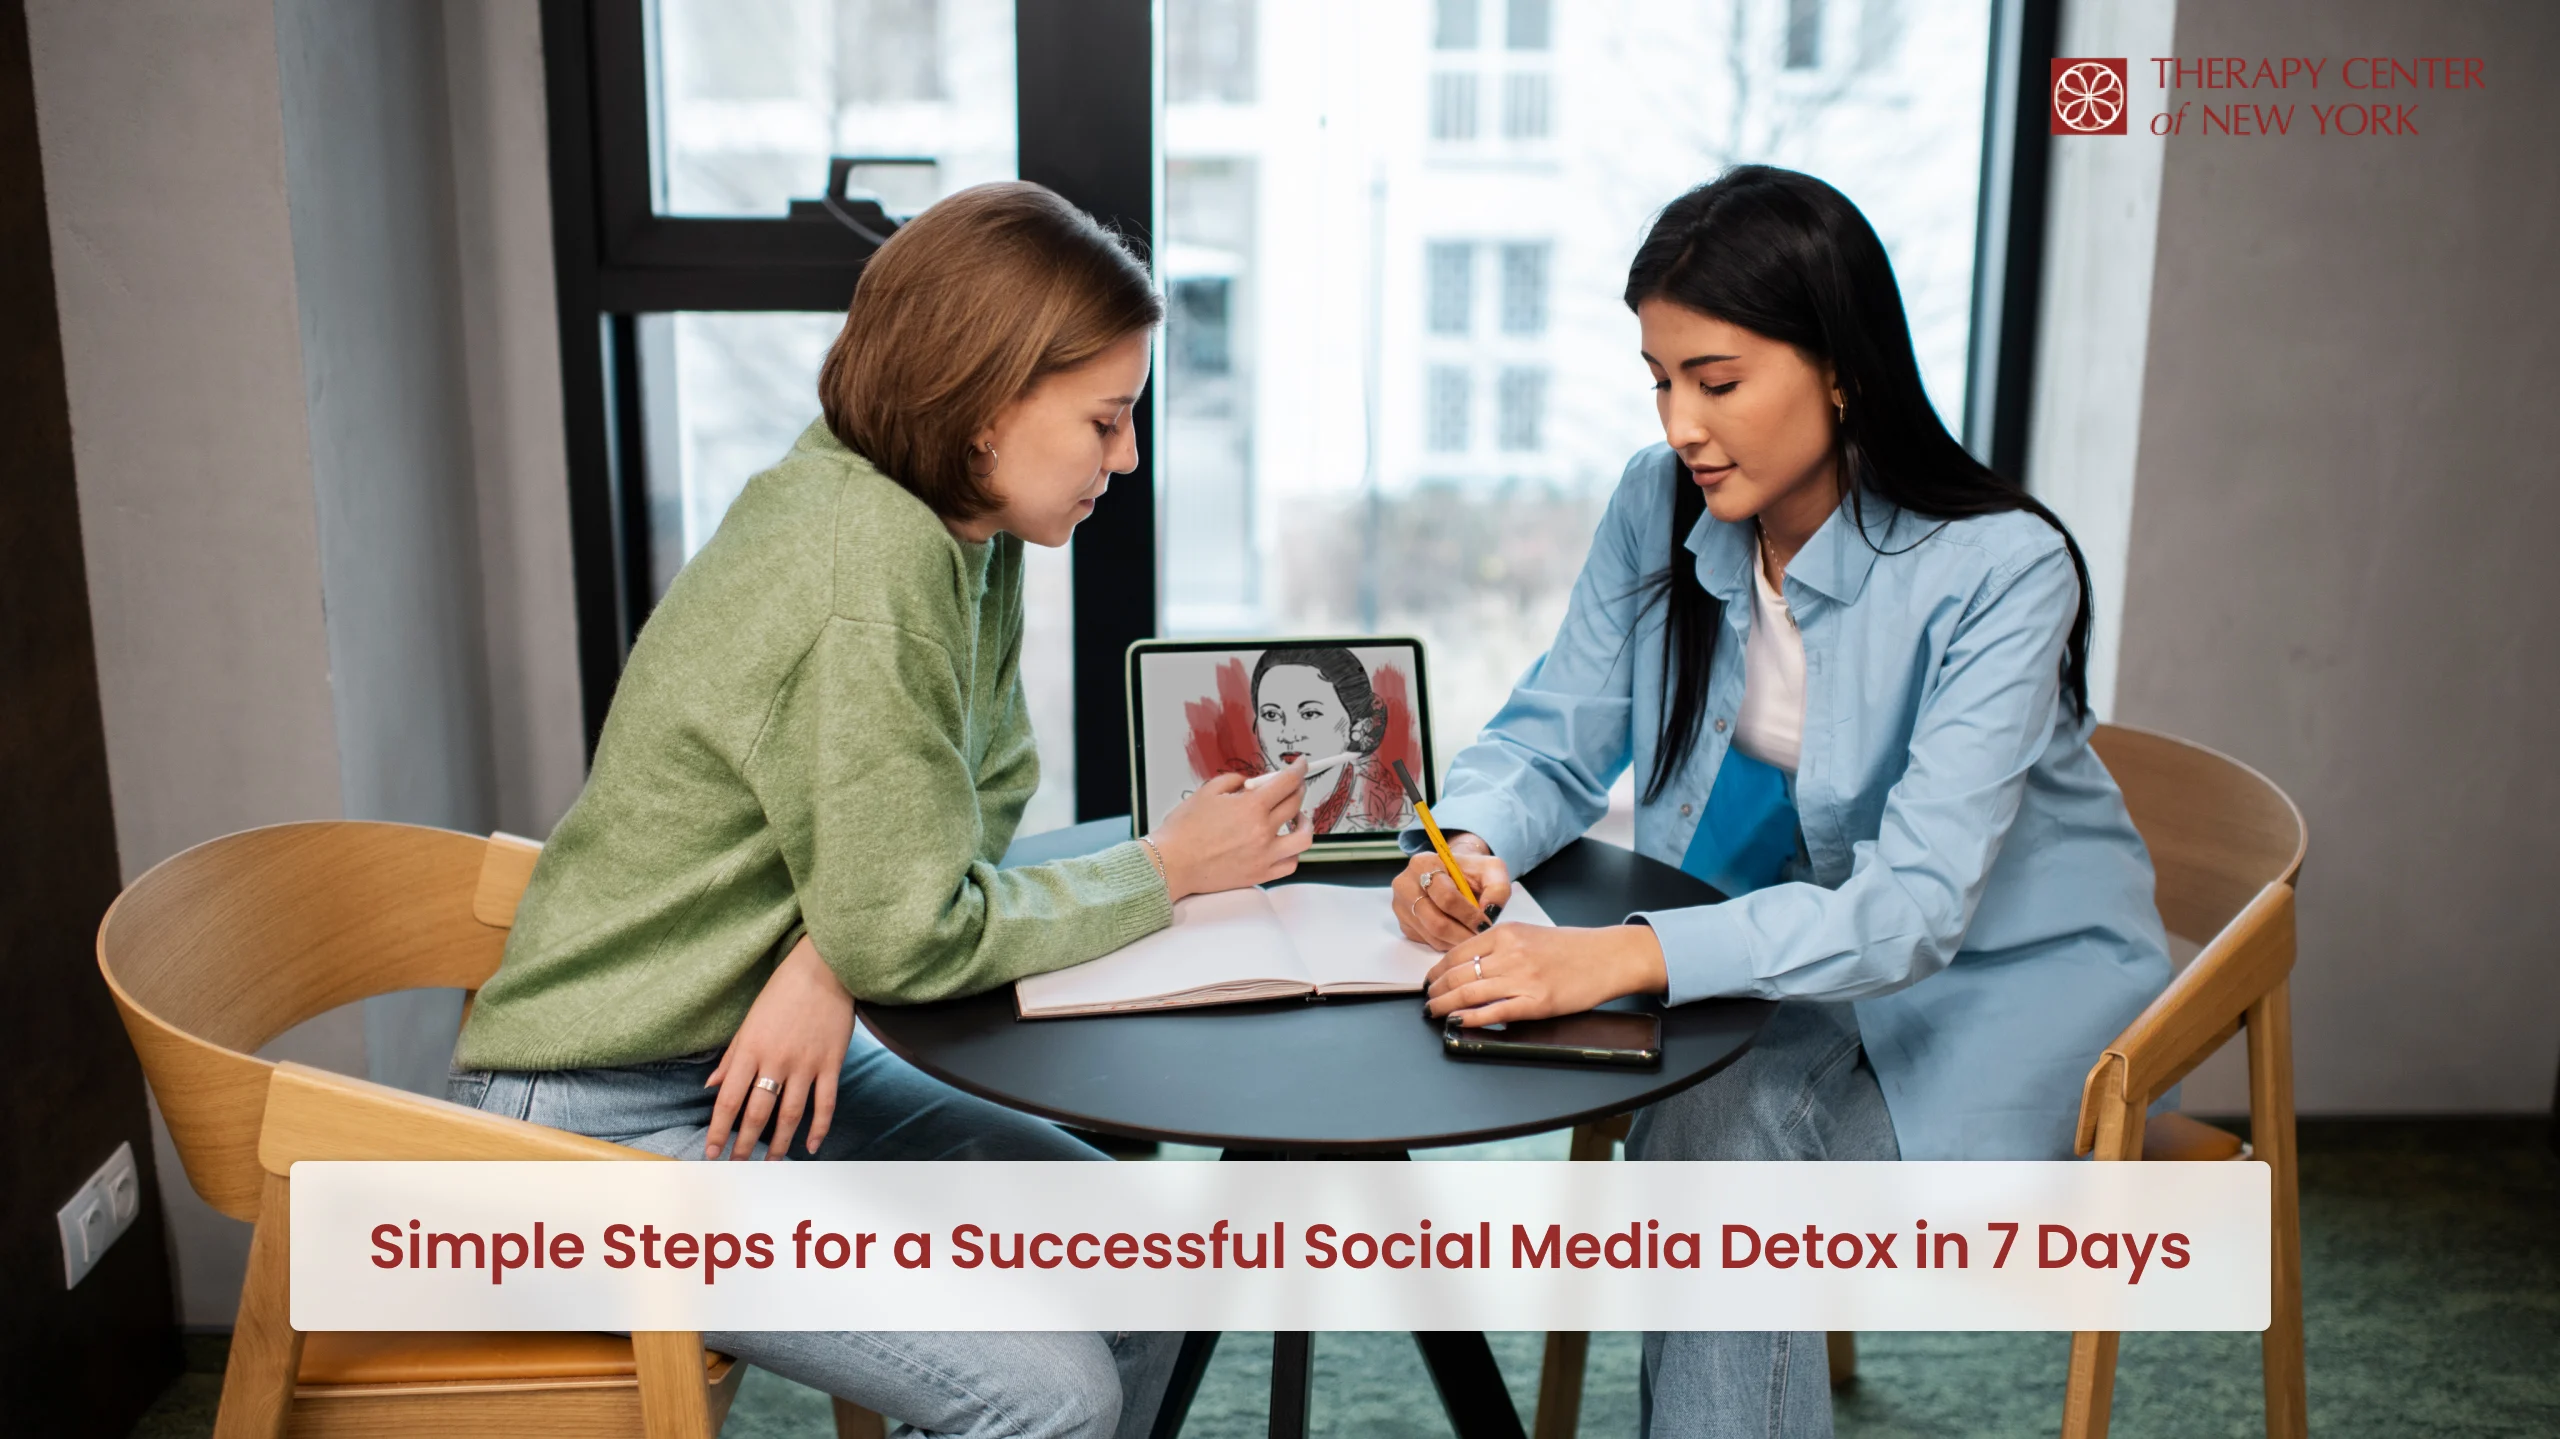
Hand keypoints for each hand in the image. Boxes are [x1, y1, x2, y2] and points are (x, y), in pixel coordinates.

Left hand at [704, 934, 852, 1159]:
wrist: (824, 969)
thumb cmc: (782, 992)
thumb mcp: (749, 1021)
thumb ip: (731, 1057)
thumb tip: (711, 1086)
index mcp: (750, 1049)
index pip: (728, 1099)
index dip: (718, 1130)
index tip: (711, 1152)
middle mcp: (776, 1060)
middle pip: (758, 1113)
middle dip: (745, 1144)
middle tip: (738, 1165)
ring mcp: (806, 1063)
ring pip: (791, 1114)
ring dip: (779, 1143)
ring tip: (771, 1162)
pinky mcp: (831, 1062)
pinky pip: (825, 1103)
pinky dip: (819, 1128)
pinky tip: (811, 1146)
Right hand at [1152, 762, 1316, 900]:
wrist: (1172, 863)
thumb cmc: (1183, 831)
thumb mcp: (1207, 792)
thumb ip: (1233, 781)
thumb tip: (1249, 783)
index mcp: (1251, 807)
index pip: (1287, 782)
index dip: (1299, 769)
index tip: (1302, 764)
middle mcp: (1262, 831)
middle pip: (1296, 804)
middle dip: (1298, 789)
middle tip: (1293, 786)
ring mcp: (1264, 855)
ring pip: (1303, 837)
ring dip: (1305, 822)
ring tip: (1297, 817)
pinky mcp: (1260, 874)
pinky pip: (1290, 864)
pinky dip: (1293, 852)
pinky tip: (1285, 844)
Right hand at [1390, 832, 1511, 950]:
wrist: (1453, 874)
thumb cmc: (1472, 872)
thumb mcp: (1491, 869)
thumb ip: (1498, 888)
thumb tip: (1490, 912)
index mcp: (1424, 863)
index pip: (1446, 897)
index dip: (1469, 915)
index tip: (1486, 924)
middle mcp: (1405, 884)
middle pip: (1435, 921)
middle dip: (1463, 934)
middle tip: (1481, 938)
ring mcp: (1401, 905)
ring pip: (1432, 935)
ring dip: (1456, 941)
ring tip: (1473, 937)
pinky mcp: (1404, 923)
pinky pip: (1427, 941)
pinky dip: (1447, 943)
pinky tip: (1459, 934)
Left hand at [1424, 922, 1669, 1026]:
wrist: (1607, 957)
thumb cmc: (1571, 948)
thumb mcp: (1529, 934)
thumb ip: (1499, 946)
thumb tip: (1467, 964)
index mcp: (1506, 933)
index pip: (1457, 953)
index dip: (1437, 971)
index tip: (1429, 981)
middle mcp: (1510, 953)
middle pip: (1459, 974)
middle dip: (1436, 990)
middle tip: (1427, 1000)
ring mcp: (1522, 979)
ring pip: (1470, 993)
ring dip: (1446, 1006)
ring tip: (1435, 1012)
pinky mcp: (1536, 1002)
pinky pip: (1495, 1012)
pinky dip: (1471, 1018)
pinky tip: (1459, 1022)